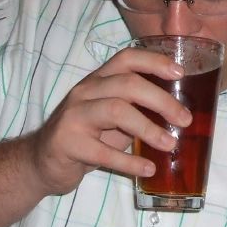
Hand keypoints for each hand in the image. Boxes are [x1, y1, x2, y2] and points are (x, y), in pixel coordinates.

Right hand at [27, 48, 191, 194]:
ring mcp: (73, 115)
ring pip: (117, 111)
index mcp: (98, 80)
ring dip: (149, 128)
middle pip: (128, 84)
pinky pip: (103, 152)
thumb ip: (137, 110)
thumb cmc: (86, 136)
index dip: (154, 62)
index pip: (127, 58)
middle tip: (185, 119)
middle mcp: (85, 91)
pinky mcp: (67, 143)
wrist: (41, 161)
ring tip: (170, 144)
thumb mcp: (112, 118)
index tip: (180, 73)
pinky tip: (148, 168)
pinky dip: (130, 162)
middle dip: (161, 100)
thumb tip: (178, 116)